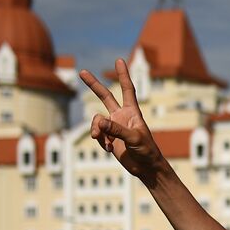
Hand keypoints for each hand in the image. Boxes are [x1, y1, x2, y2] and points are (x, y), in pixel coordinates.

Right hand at [78, 59, 167, 186]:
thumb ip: (116, 129)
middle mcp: (121, 116)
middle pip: (105, 96)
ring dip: (96, 131)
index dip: (123, 75)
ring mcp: (114, 127)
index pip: (127, 89)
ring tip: (106, 143)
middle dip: (94, 85)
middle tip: (82, 72)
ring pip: (96, 121)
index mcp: (132, 112)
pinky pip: (97, 134)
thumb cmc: (147, 151)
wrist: (146, 168)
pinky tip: (110, 150)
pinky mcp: (109, 138)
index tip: (119, 61)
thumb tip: (98, 121)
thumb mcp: (133, 139)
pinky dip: (101, 141)